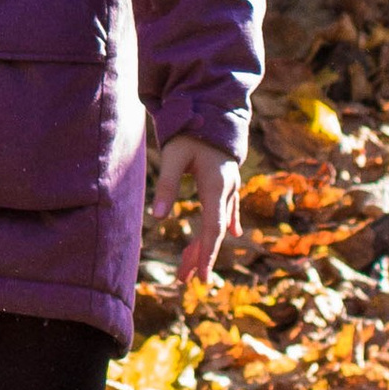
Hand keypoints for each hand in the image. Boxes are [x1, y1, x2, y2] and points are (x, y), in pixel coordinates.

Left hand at [151, 133, 238, 286]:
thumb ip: (166, 185)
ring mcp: (230, 186)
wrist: (212, 108)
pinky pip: (226, 210)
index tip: (201, 277)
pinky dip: (223, 225)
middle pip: (214, 232)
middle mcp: (228, 190)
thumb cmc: (190, 131)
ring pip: (218, 223)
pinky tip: (232, 234)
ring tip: (190, 267)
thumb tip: (156, 217)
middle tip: (185, 280)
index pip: (212, 229)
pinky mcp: (226, 181)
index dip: (207, 254)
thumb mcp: (173, 156)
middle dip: (200, 256)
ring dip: (205, 245)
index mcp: (217, 187)